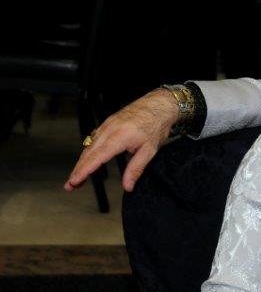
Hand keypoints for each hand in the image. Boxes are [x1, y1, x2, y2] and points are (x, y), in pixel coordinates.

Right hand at [64, 88, 179, 192]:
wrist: (159, 104)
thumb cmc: (156, 125)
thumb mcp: (149, 150)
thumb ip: (136, 169)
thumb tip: (128, 186)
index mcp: (118, 137)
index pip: (97, 157)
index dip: (84, 171)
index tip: (74, 181)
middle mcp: (108, 130)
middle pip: (88, 153)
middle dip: (78, 170)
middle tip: (70, 186)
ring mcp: (106, 125)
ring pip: (89, 146)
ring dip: (82, 162)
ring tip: (78, 178)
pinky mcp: (107, 123)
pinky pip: (94, 139)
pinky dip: (88, 152)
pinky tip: (87, 160)